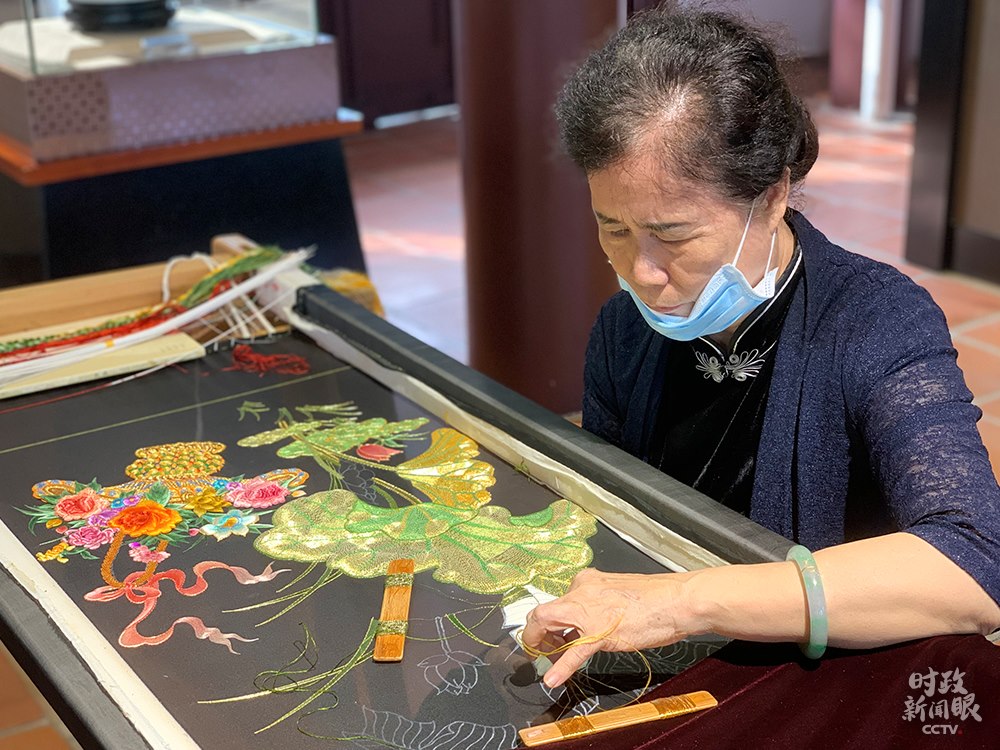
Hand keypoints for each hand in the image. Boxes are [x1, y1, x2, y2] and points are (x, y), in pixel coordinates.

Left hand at [520, 568, 697, 687]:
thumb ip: (599, 603)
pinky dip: (561, 667)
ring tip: (544, 659)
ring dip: (544, 645)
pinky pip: (573, 652)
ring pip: (549, 625)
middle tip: (541, 647)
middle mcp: (582, 591)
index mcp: (588, 581)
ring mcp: (588, 611)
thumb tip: (590, 619)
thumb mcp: (618, 593)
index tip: (549, 632)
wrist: (677, 600)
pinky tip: (553, 678)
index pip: (558, 600)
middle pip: (544, 612)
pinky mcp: (599, 632)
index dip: (548, 620)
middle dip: (538, 632)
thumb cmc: (657, 598)